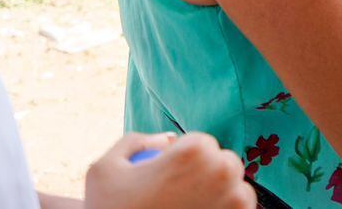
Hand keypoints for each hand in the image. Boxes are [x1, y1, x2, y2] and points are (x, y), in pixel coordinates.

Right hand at [84, 131, 253, 208]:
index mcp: (194, 150)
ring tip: (191, 208)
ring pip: (237, 188)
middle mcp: (222, 171)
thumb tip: (168, 139)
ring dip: (222, 195)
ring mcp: (236, 199)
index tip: (170, 178)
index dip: (186, 158)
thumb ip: (136, 141)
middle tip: (182, 195)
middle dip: (208, 174)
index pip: (203, 143)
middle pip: (223, 163)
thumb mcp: (104, 168)